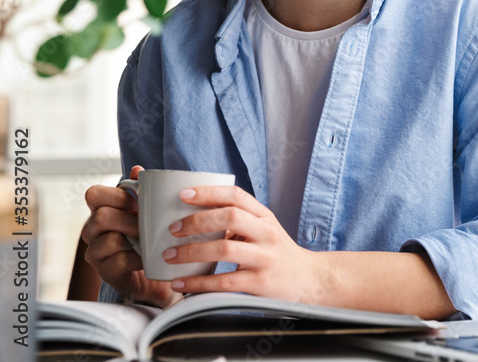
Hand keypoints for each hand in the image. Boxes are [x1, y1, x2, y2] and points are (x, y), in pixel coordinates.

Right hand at [81, 165, 182, 307]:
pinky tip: (148, 257)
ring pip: (110, 239)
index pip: (93, 194)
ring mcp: (97, 252)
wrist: (162, 270)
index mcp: (102, 210)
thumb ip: (143, 189)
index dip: (115, 195)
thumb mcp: (150, 210)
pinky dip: (138, 257)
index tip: (135, 202)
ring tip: (149, 241)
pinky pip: (119, 260)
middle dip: (129, 219)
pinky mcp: (106, 272)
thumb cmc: (152, 235)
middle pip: (101, 217)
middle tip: (146, 225)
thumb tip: (138, 169)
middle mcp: (93, 230)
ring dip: (135, 239)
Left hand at [163, 185, 326, 302]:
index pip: (236, 196)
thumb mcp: (263, 230)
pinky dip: (198, 283)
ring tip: (170, 256)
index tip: (184, 194)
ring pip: (224, 249)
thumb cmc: (277, 253)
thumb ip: (237, 221)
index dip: (209, 193)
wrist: (308, 279)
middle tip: (173, 229)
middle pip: (230, 217)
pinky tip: (180, 284)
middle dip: (196, 221)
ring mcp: (265, 257)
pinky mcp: (260, 282)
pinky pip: (224, 282)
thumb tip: (192, 215)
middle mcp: (266, 233)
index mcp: (264, 216)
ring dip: (191, 252)